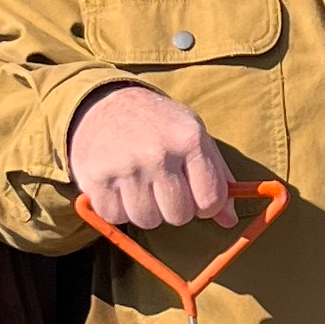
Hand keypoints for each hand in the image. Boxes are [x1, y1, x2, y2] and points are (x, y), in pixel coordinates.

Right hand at [69, 83, 236, 232]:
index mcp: (189, 140)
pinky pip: (116, 217)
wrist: (106, 103)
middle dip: (175, 208)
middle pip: (179, 216)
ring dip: (146, 210)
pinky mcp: (96, 178)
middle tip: (163, 186)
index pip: (210, 201)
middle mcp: (157, 153)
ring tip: (141, 184)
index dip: (206, 206)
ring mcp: (125, 167)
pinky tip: (120, 186)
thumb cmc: (159, 126)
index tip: (195, 194)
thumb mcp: (194, 137)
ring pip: (147, 221)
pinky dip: (118, 209)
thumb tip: (228, 221)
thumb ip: (217, 178)